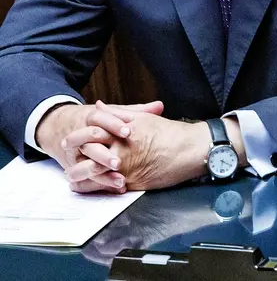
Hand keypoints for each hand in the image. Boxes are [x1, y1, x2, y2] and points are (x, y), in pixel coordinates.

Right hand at [36, 101, 163, 192]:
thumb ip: (137, 112)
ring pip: (83, 166)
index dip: (113, 125)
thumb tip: (159, 106)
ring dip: (101, 175)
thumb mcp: (116, 115)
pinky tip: (117, 188)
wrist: (66, 129)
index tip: (128, 131)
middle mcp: (80, 137)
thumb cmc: (100, 122)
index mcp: (90, 119)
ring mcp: (76, 155)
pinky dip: (99, 185)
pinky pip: (83, 181)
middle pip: (88, 145)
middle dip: (104, 155)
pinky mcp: (76, 169)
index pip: (99, 119)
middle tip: (119, 162)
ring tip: (121, 180)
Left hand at [67, 102, 210, 191]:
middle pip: (88, 154)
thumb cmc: (171, 133)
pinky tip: (90, 186)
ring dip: (80, 176)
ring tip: (73, 177)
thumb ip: (118, 114)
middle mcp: (121, 150)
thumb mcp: (143, 119)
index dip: (77, 136)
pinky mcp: (133, 183)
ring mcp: (126, 168)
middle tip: (67, 160)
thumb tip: (99, 106)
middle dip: (74, 157)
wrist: (191, 150)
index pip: (92, 132)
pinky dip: (95, 187)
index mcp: (123, 132)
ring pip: (94, 174)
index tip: (69, 139)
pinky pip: (107, 187)